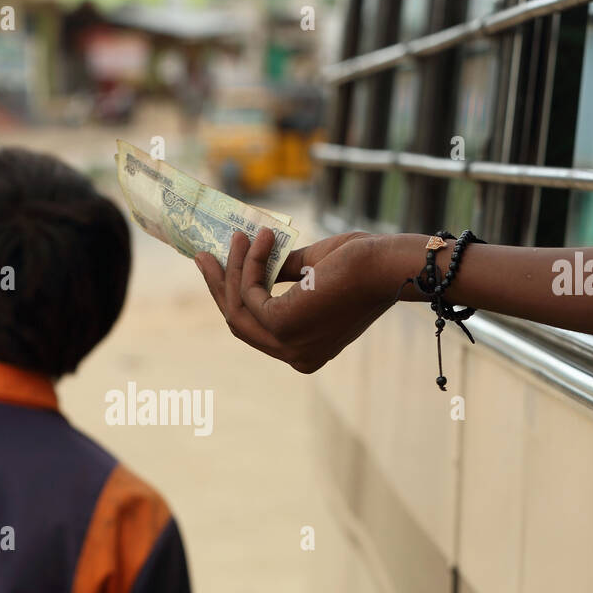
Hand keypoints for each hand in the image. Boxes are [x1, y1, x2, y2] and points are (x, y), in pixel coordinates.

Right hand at [195, 227, 394, 373]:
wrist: (388, 266)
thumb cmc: (362, 265)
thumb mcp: (312, 269)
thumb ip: (281, 273)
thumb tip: (251, 261)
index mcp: (305, 350)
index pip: (256, 329)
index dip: (233, 297)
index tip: (219, 265)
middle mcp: (296, 357)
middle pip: (240, 323)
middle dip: (220, 287)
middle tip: (204, 256)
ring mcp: (289, 346)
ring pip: (239, 309)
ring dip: (233, 270)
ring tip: (239, 236)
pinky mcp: (284, 327)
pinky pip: (251, 293)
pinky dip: (251, 264)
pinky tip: (263, 239)